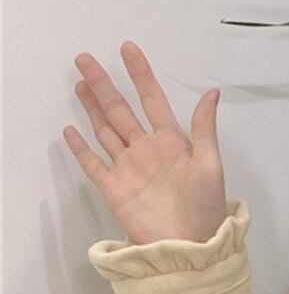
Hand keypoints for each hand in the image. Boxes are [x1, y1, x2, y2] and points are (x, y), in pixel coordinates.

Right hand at [63, 40, 227, 244]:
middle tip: (85, 59)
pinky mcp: (114, 187)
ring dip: (92, 108)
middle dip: (103, 84)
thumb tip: (212, 91)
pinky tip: (71, 130)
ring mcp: (128, 167)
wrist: (189, 244)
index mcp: (172, 141)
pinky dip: (81, 148)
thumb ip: (204, 128)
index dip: (140, 75)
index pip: (152, 99)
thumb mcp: (210, 164)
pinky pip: (94, 163)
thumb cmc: (205, 206)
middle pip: (120, 110)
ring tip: (79, 84)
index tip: (128, 49)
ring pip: (105, 130)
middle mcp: (146, 149)